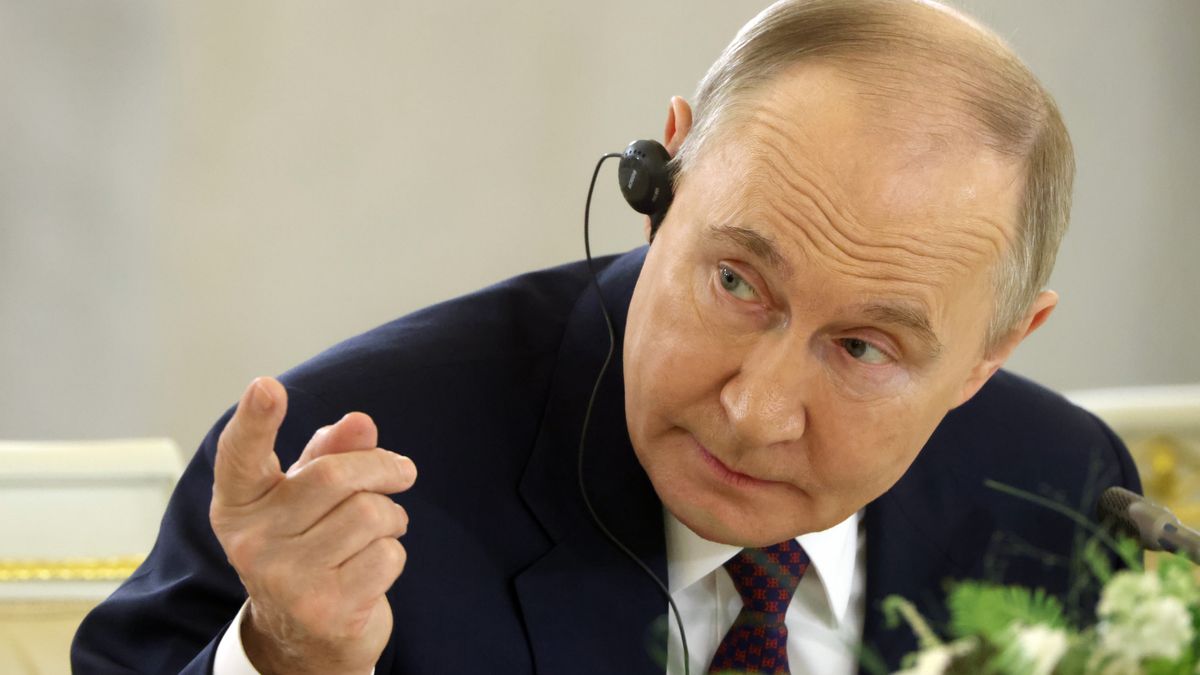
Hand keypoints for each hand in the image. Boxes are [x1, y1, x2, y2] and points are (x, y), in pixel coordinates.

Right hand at [210, 377, 416, 674]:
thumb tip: (360, 423)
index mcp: (240, 504)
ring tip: (379, 530)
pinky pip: (387, 555)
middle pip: (336, 476)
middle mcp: (251, 542)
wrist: (305, 637)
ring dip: (391, 516)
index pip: (240, 455)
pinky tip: (371, 566)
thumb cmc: (308, 544)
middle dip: (382, 468)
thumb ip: (330, 453)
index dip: (255, 420)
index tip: (267, 387)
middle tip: (403, 472)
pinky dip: (393, 553)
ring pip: (370, 514)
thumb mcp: (308, 495)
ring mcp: (286, 580)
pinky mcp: (326, 610)